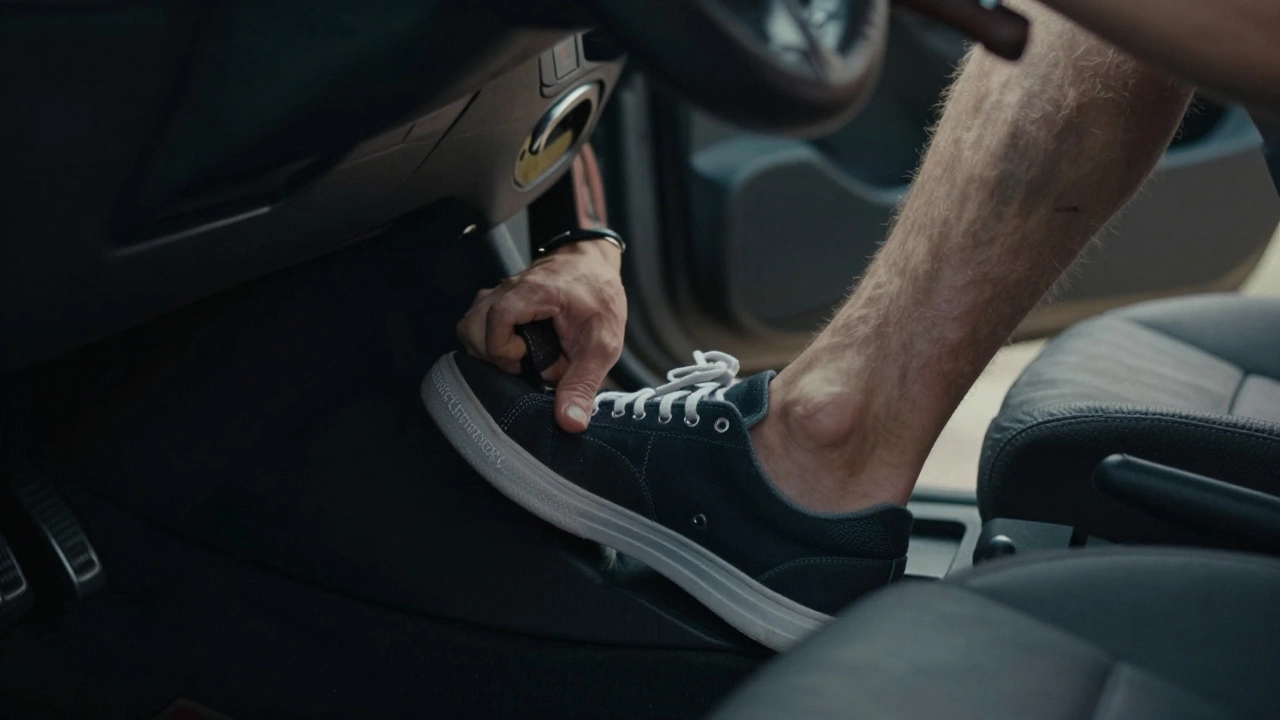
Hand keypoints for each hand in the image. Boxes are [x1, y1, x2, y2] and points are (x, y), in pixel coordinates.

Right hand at [457, 240, 625, 432]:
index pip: (495, 321)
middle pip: (470, 326)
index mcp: (534, 293)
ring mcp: (499, 293)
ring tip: (521, 358)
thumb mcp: (603, 344)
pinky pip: (478, 324)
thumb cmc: (601, 297)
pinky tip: (518, 350)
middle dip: (492, 355)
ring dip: (490, 350)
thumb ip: (584, 383)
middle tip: (524, 362)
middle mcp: (508, 290)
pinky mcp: (498, 301)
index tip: (530, 360)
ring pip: (469, 325)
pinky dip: (491, 342)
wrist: (595, 264)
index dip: (506, 350)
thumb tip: (570, 423)